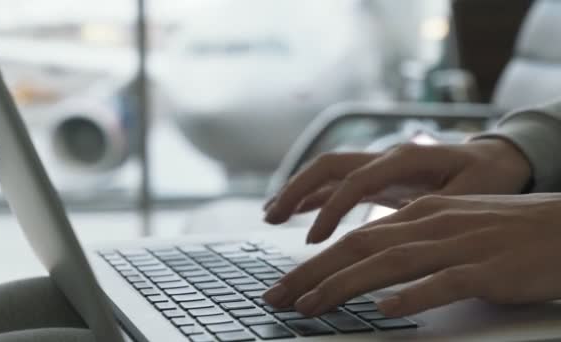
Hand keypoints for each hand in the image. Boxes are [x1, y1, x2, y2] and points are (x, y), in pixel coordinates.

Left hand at [263, 193, 560, 316]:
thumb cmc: (505, 231)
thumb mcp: (449, 229)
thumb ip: (410, 243)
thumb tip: (374, 272)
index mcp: (418, 214)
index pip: (354, 238)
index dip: (314, 262)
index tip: (287, 285)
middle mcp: (430, 224)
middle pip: (358, 247)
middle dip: (311, 274)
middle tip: (277, 297)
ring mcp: (458, 244)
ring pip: (389, 263)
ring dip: (344, 285)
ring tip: (311, 307)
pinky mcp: (487, 268)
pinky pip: (444, 282)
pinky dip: (413, 295)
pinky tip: (386, 309)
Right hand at [264, 139, 531, 242]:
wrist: (496, 159)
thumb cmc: (487, 176)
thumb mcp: (470, 194)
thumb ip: (432, 208)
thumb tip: (394, 231)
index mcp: (405, 158)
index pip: (355, 181)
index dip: (331, 209)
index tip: (314, 240)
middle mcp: (384, 157)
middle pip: (329, 166)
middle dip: (296, 189)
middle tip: (270, 217)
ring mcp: (378, 166)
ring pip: (328, 173)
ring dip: (297, 191)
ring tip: (270, 215)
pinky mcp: (377, 178)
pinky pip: (338, 185)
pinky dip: (314, 198)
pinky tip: (295, 213)